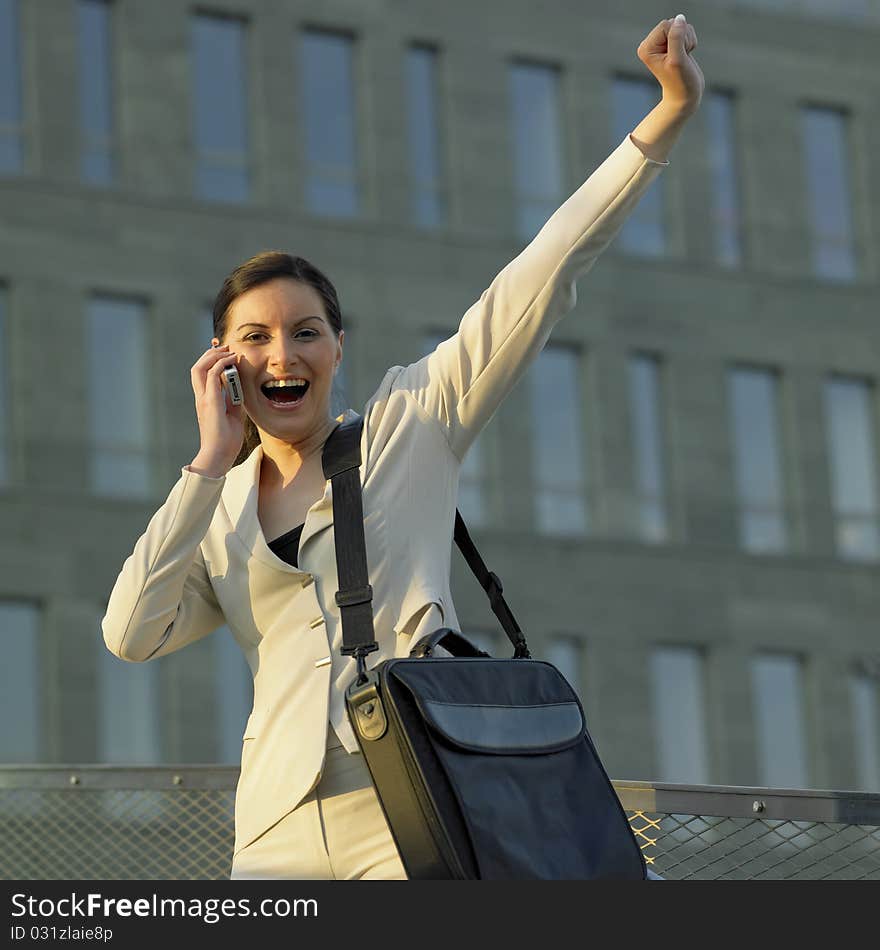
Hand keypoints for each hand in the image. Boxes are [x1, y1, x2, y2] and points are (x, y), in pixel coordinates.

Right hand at [188, 342, 245, 476]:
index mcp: (205, 400)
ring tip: (228, 351)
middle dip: (210, 353)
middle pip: (197, 367)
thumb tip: (239, 390)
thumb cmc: (226, 440)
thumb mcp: (233, 415)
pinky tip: (232, 361)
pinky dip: (221, 365)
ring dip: (214, 356)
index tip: (225, 352)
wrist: (219, 456)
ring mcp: (203, 399)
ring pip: (199, 368)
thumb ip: (233, 401)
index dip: (211, 360)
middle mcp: (201, 397)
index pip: (202, 374)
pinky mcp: (210, 402)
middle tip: (226, 347)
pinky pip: (213, 376)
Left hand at [637, 15, 703, 114]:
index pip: (666, 25)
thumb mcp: (677, 60)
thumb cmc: (680, 82)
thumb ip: (677, 37)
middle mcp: (651, 44)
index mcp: (646, 47)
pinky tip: (685, 56)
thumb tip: (679, 18)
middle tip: (681, 58)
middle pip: (674, 23)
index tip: (676, 56)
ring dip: (688, 41)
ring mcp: (662, 43)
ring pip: (682, 26)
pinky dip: (690, 43)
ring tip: (683, 58)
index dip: (677, 38)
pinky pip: (687, 31)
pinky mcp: (673, 43)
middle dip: (683, 39)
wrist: (686, 96)